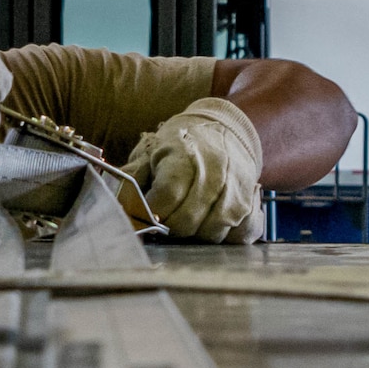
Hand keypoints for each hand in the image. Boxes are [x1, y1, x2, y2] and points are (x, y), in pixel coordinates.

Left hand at [120, 97, 264, 242]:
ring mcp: (236, 190)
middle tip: (163, 218)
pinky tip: (210, 224)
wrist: (225, 130)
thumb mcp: (150, 151)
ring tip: (184, 220)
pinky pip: (240, 235)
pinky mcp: (250, 204)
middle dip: (169, 227)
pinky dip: (225, 237)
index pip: (165, 199)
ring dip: (194, 235)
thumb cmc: (180, 145)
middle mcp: (214, 174)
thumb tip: (118, 205)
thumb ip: (131, 178)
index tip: (145, 212)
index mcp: (185, 158)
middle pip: (187, 222)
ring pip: (211, 233)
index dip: (150, 212)